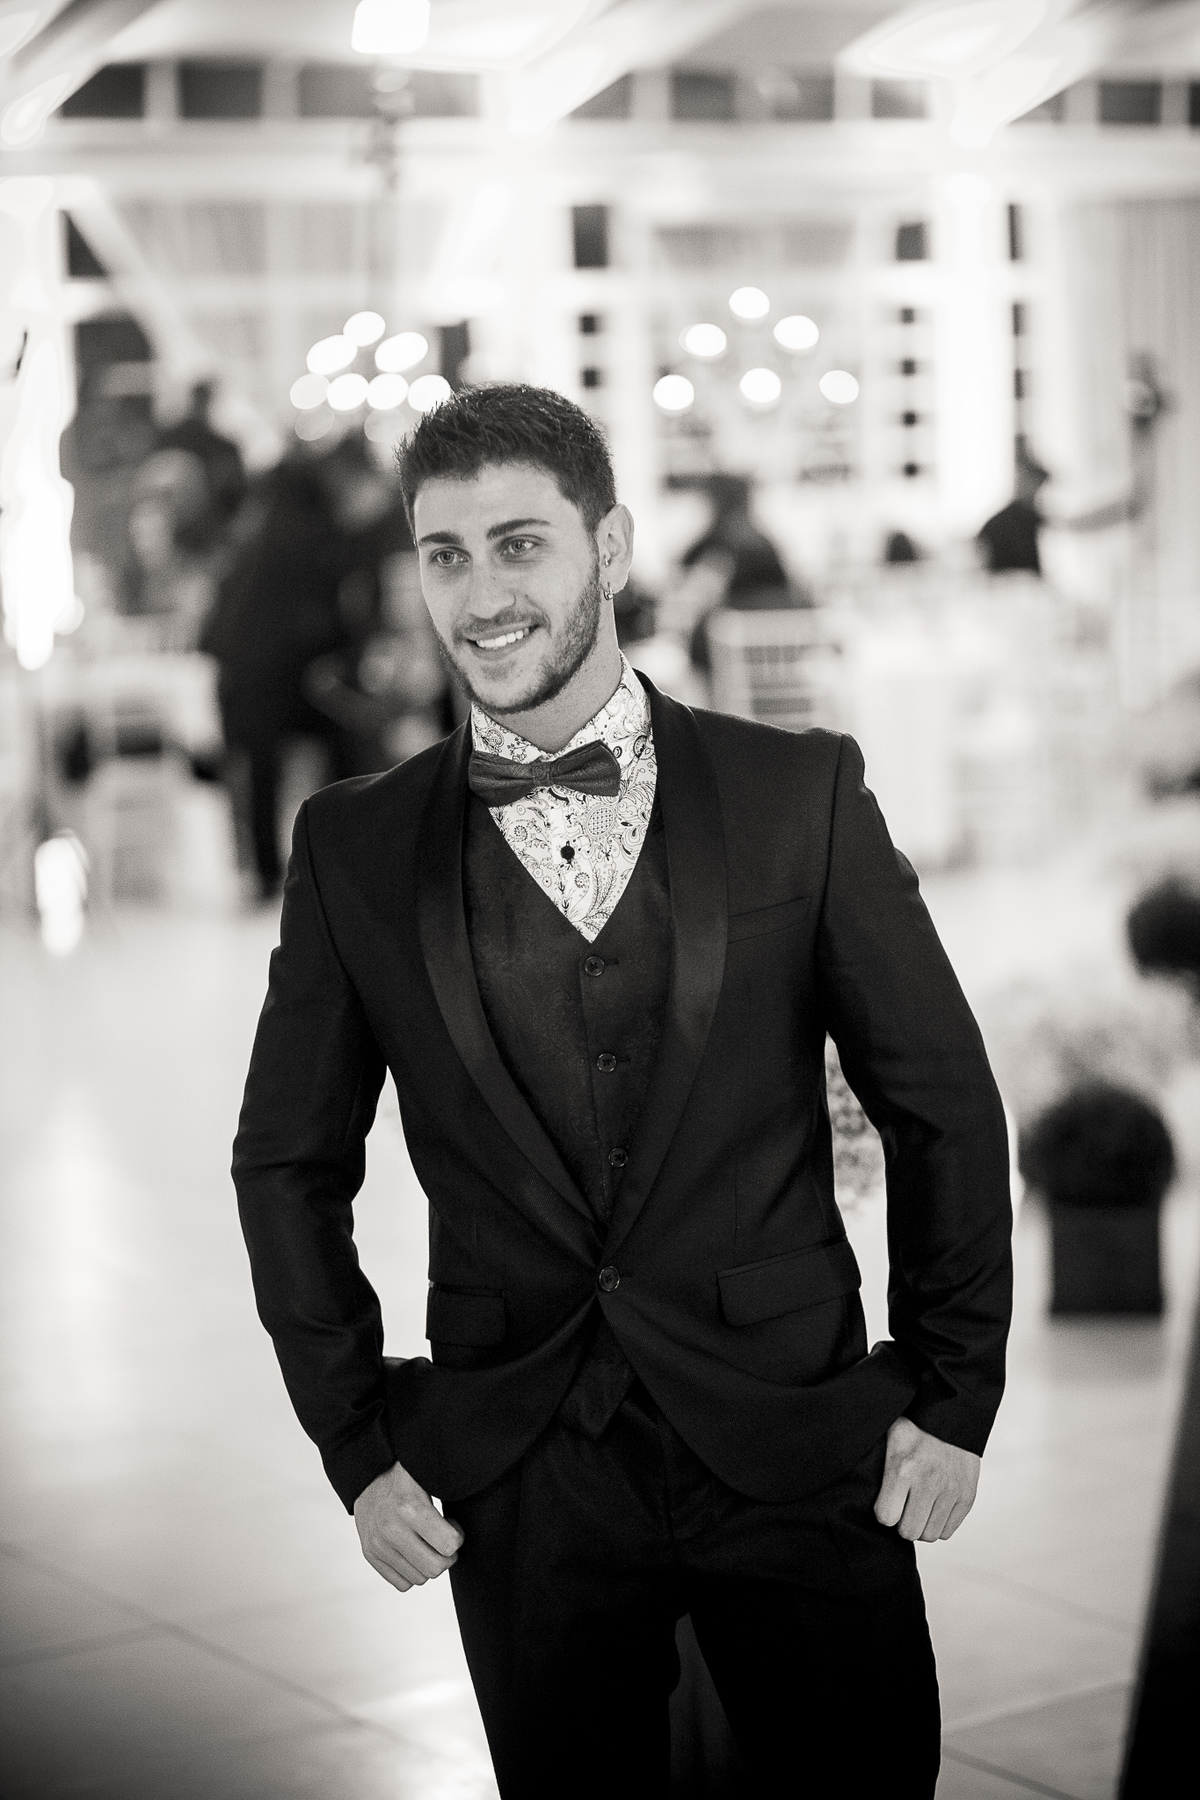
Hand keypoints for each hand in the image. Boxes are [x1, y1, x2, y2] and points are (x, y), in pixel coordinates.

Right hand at [354, 1461, 464, 1592]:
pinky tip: (413, 1550)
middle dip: (446, 1556)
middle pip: (436, 1568)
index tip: (452, 1524)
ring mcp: (378, 1545)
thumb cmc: (404, 1474)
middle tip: (444, 1539)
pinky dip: (412, 1572)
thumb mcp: (427, 1472)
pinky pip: (402, 1584)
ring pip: (420, 1579)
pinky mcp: (370, 1555)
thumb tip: (478, 1477)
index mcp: (409, 1507)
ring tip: (426, 1541)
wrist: (366, 1476)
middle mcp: (391, 1529)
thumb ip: (451, 1481)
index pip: (449, 1545)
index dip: (457, 1536)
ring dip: (428, 1564)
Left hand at [874, 1417, 979, 1542]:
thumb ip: (874, 1463)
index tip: (886, 1501)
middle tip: (903, 1507)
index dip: (884, 1511)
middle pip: (909, 1531)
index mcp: (903, 1468)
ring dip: (921, 1524)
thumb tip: (851, 1480)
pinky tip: (933, 1506)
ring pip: (929, 1534)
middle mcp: (928, 1482)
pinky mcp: (967, 1496)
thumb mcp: (887, 1435)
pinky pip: (948, 1531)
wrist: (953, 1412)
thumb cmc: (915, 1423)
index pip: (886, 1517)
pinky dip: (939, 1523)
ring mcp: (950, 1491)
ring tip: (919, 1506)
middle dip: (902, 1522)